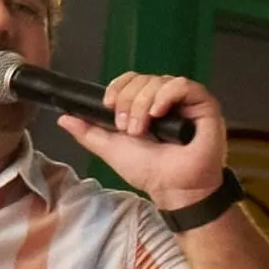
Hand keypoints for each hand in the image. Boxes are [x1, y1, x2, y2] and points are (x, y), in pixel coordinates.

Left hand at [89, 73, 231, 212]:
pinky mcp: (204, 105)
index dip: (118, 87)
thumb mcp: (111, 149)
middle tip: (127, 128)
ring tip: (142, 129)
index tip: (108, 106)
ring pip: (159, 81)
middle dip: (129, 101)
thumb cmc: (148, 172)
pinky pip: (182, 85)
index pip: (132, 80)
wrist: (173, 189)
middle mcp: (167, 101)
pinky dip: (165, 96)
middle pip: (143, 79)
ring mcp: (186, 102)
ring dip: (143, 103)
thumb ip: (88, 132)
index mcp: (147, 106)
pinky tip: (158, 113)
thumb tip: (63, 118)